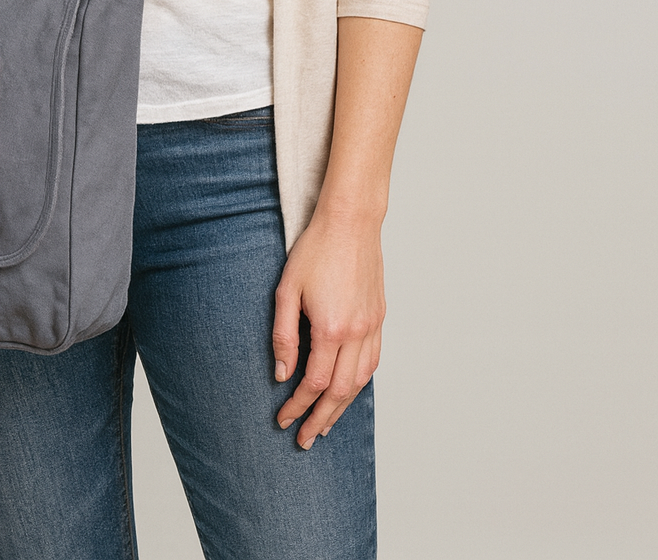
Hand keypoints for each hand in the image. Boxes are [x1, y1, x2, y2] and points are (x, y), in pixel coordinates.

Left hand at [271, 208, 384, 446]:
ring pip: (361, 381)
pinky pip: (373, 361)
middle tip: (305, 439)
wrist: (350, 222)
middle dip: (321, 419)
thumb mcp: (287, 290)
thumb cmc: (315, 250)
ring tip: (326, 424)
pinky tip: (349, 390)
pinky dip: (360, 382)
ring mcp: (372, 326)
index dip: (298, 405)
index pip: (314, 383)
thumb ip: (284, 334)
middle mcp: (357, 333)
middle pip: (341, 392)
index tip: (283, 419)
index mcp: (331, 329)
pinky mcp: (379, 317)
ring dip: (343, 407)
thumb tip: (282, 373)